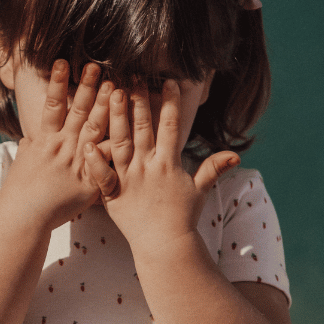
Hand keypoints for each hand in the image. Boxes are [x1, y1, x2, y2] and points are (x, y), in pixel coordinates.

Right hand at [1, 60, 111, 230]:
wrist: (24, 217)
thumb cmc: (19, 192)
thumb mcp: (22, 164)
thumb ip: (30, 149)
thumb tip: (30, 139)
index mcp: (45, 141)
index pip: (53, 105)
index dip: (58, 83)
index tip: (63, 62)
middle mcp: (62, 147)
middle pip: (79, 112)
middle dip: (89, 88)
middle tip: (99, 65)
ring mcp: (77, 163)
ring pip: (95, 130)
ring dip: (107, 107)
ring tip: (117, 86)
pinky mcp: (89, 181)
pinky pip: (108, 162)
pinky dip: (119, 147)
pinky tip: (132, 131)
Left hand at [84, 80, 238, 255]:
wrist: (165, 246)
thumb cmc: (182, 219)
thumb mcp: (199, 192)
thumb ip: (213, 169)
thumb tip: (236, 155)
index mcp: (169, 164)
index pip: (171, 127)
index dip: (170, 103)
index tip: (169, 82)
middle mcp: (148, 168)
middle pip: (143, 129)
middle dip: (139, 101)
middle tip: (133, 77)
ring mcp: (129, 180)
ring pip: (120, 143)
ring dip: (116, 118)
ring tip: (112, 94)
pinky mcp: (113, 195)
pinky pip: (101, 175)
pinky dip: (94, 161)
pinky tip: (87, 142)